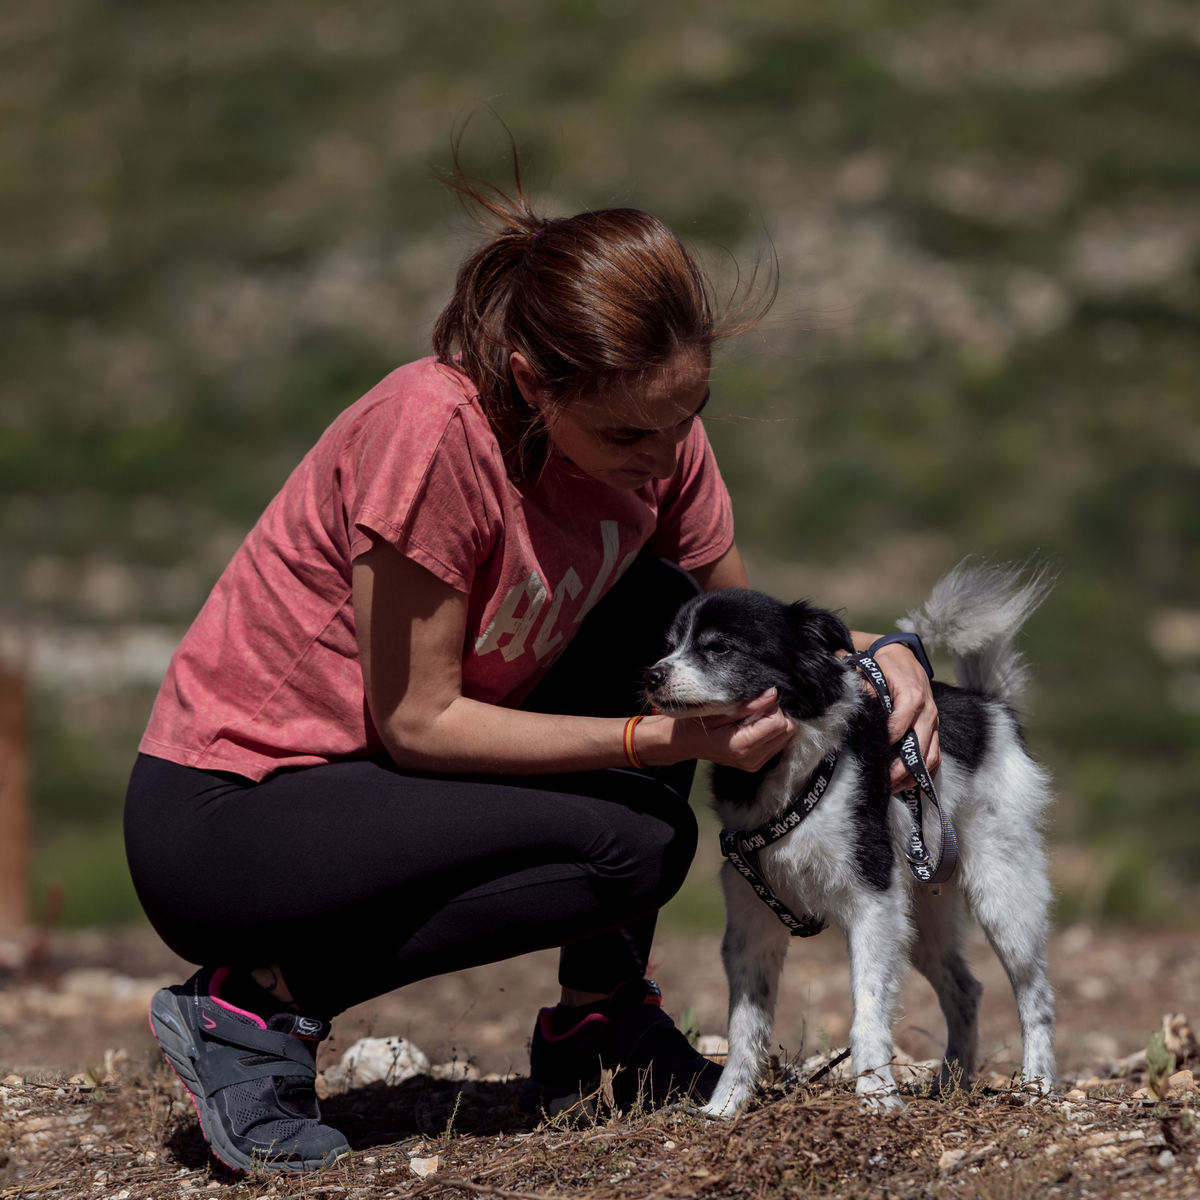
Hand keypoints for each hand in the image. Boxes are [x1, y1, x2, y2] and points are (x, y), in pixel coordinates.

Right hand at [665, 688, 795, 771]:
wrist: (683, 742)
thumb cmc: (695, 724)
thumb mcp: (717, 709)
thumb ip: (748, 704)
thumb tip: (773, 694)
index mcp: (741, 746)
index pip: (778, 724)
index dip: (773, 707)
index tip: (759, 699)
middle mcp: (751, 759)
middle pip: (787, 731)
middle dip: (777, 714)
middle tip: (757, 706)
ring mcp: (754, 763)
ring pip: (786, 737)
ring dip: (775, 723)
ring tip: (754, 715)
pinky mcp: (756, 763)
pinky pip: (778, 743)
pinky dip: (771, 731)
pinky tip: (755, 724)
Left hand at [870, 642, 939, 791]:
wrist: (901, 654)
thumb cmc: (885, 664)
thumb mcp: (872, 671)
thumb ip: (865, 689)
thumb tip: (857, 707)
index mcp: (912, 696)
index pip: (899, 728)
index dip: (885, 745)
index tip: (872, 756)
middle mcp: (927, 710)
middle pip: (918, 747)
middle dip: (901, 769)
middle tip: (884, 783)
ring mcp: (934, 720)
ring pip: (931, 756)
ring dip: (915, 775)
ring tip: (895, 788)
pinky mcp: (935, 727)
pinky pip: (936, 755)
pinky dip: (926, 772)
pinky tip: (911, 784)